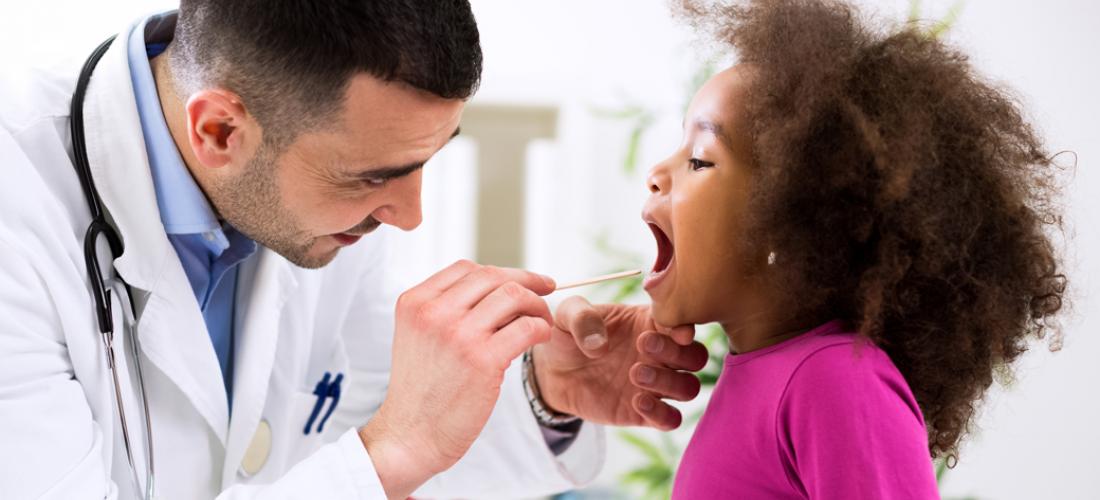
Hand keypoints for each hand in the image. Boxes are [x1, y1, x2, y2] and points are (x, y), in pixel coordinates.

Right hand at [358, 260, 555, 498]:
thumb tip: (499, 293)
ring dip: (536, 305)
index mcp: (415, 303)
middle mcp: (433, 312)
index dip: (502, 271)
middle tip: (546, 292)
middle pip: (493, 277)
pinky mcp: (482, 359)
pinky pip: (526, 327)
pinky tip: (541, 338)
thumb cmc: (421, 392)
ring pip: (513, 296)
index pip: (467, 269)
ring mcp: (458, 334)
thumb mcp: (419, 337)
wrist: (409, 436)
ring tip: (542, 321)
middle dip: (526, 281)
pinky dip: (541, 328)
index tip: (524, 280)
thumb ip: (448, 311)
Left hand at [532, 297, 707, 430]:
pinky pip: (671, 419)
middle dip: (678, 352)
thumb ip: (582, 316)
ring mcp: (655, 385)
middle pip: (696, 356)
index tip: (675, 331)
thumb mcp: (567, 315)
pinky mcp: (644, 413)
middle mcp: (660, 354)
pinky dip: (662, 414)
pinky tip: (637, 401)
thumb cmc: (567, 336)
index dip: (684, 326)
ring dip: (670, 382)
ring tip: (635, 374)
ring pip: (689, 388)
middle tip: (643, 345)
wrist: (552, 373)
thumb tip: (600, 343)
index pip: (682, 323)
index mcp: (650, 323)